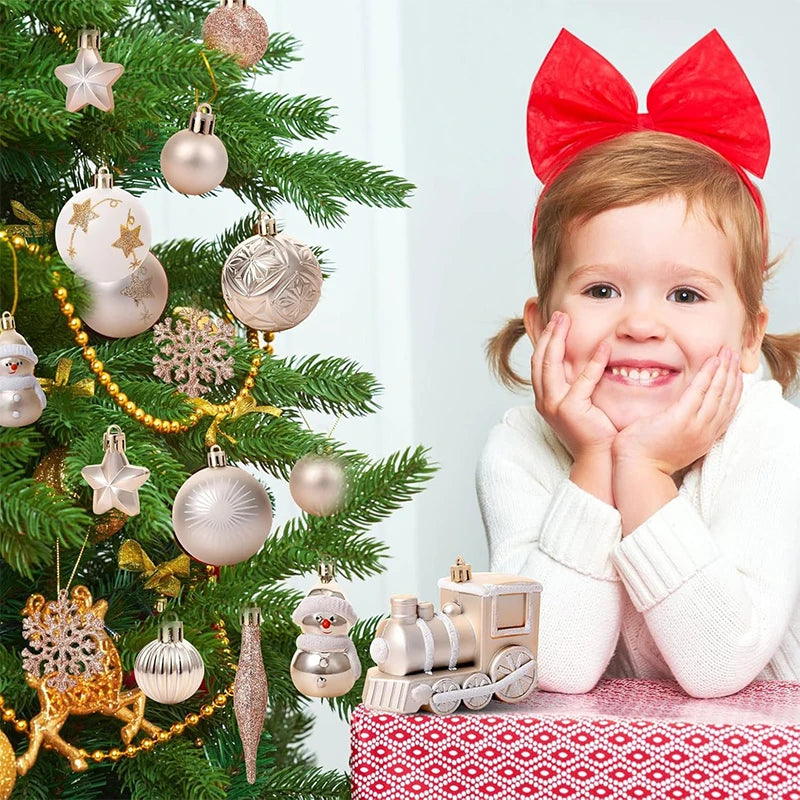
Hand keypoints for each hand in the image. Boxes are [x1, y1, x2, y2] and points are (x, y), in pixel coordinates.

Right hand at [531, 310, 617, 460]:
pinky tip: (604, 348)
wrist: (599, 459)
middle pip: (539, 358)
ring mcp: (553, 405)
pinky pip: (581, 380)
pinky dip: (593, 363)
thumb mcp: (583, 402)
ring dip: (558, 339)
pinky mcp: (569, 409)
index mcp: (546, 398)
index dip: (541, 339)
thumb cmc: (596, 432)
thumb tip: (587, 360)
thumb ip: (580, 381)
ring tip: (566, 320)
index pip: (538, 362)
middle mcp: (544, 400)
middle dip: (548, 333)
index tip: (549, 319)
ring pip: (550, 364)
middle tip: (558, 314)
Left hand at [612, 346, 742, 474]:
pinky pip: (699, 392)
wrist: (637, 471)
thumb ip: (681, 428)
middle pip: (726, 400)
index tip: (736, 375)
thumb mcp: (673, 443)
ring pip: (718, 393)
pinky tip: (713, 362)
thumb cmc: (647, 458)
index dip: (733, 390)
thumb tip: (678, 416)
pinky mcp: (681, 419)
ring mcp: (695, 426)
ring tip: (727, 353)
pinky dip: (708, 375)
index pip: (726, 410)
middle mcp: (705, 432)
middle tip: (734, 356)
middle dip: (732, 376)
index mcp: (704, 438)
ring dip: (724, 371)